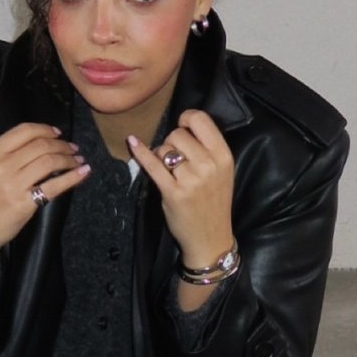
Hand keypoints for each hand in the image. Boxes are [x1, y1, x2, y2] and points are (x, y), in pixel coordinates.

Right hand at [0, 123, 88, 293]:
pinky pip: (54, 185)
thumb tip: (39, 143)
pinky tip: (83, 172)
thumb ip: (6, 155)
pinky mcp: (24, 203)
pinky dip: (73, 177)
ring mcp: (12, 185)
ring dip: (69, 159)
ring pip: (49, 161)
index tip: (58, 133)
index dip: (46, 129)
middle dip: (62, 145)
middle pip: (40, 145)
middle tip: (73, 149)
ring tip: (78, 161)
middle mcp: (1, 165)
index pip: (24, 131)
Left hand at [126, 109, 234, 267]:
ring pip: (164, 149)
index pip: (201, 119)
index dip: (186, 118)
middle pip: (178, 134)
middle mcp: (209, 165)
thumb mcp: (222, 171)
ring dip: (161, 156)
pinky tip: (132, 142)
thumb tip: (182, 125)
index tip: (182, 127)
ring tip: (170, 171)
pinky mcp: (172, 192)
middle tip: (176, 159)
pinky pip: (152, 165)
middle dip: (172, 142)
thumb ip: (207, 148)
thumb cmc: (214, 202)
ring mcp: (191, 179)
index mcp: (223, 155)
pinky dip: (140, 153)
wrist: (210, 237)